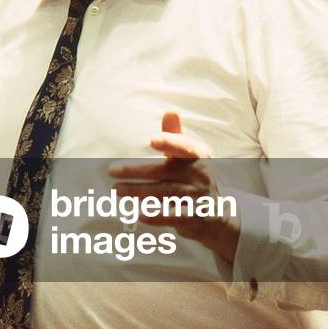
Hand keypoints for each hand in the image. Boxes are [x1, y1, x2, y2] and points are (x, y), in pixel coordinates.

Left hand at [108, 111, 239, 262]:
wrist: (216, 215)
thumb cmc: (193, 178)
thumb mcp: (188, 156)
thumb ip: (175, 136)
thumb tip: (170, 111)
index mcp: (199, 156)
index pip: (185, 147)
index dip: (170, 142)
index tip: (152, 140)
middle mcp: (201, 175)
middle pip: (163, 172)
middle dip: (134, 171)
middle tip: (112, 171)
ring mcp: (199, 197)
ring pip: (162, 193)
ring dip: (136, 192)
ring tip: (117, 189)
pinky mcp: (194, 217)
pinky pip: (170, 216)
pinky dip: (154, 215)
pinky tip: (138, 213)